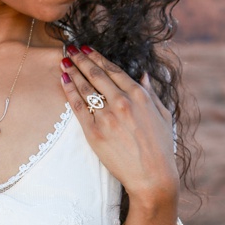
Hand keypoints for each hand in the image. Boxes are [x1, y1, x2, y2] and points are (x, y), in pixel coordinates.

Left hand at [59, 45, 178, 206]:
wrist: (152, 175)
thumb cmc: (160, 147)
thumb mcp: (162, 114)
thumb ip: (150, 93)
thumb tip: (142, 75)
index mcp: (139, 96)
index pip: (113, 70)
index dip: (97, 57)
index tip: (86, 49)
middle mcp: (122, 102)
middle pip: (95, 74)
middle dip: (80, 59)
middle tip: (70, 49)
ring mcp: (107, 117)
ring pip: (85, 88)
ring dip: (72, 71)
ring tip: (63, 61)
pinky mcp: (94, 132)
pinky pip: (78, 106)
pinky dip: (69, 91)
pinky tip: (63, 80)